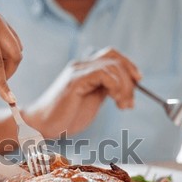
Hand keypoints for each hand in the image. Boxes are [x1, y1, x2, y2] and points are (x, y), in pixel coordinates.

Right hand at [24, 48, 141, 137]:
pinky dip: (115, 86)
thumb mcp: (92, 101)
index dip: (128, 65)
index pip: (111, 55)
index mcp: (84, 69)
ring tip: (123, 105)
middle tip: (130, 101)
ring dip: (124, 86)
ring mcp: (77, 71)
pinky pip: (103, 73)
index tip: (138, 82)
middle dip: (129, 77)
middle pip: (114, 57)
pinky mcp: (75, 80)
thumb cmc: (65, 117)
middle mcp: (81, 65)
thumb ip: (105, 90)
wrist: (42, 125)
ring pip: (112, 65)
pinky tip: (115, 101)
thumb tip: (124, 87)